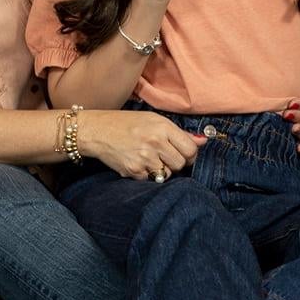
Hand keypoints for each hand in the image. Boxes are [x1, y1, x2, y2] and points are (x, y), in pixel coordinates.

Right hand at [76, 110, 207, 180]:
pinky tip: (137, 162)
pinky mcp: (134, 170)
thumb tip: (204, 140)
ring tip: (148, 158)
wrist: (96, 131)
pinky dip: (146, 174)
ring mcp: (144, 158)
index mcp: (162, 127)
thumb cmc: (125, 123)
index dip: (189, 154)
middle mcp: (155, 142)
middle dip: (175, 163)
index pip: (190, 149)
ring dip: (161, 169)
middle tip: (163, 156)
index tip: (183, 153)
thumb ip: (179, 132)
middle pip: (181, 163)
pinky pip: (150, 179)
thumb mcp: (153, 120)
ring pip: (167, 173)